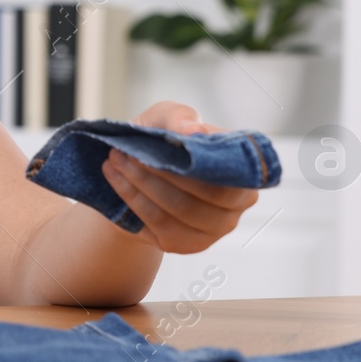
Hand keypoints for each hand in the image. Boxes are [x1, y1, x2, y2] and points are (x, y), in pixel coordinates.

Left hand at [101, 100, 258, 253]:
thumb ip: (179, 117)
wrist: (136, 172)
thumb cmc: (161, 141)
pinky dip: (133, 199)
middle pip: (205, 195)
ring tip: (115, 161)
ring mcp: (215, 229)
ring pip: (180, 210)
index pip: (231, 175)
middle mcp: (239, 204)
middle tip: (125, 152)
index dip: (194, 164)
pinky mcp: (187, 244)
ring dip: (141, 184)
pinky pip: (160, 224)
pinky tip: (115, 179)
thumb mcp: (165, 118)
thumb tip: (193, 131)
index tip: (154, 144)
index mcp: (245, 170)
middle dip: (160, 172)